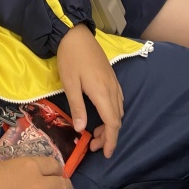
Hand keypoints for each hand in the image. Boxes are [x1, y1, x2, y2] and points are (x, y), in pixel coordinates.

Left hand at [56, 24, 123, 157]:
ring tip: (95, 133)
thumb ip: (77, 107)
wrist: (76, 34)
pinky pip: (118, 100)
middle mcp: (112, 89)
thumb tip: (80, 129)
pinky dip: (112, 113)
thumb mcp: (69, 84)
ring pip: (119, 110)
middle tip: (93, 144)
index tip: (106, 154)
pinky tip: (102, 114)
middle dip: (108, 135)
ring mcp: (114, 82)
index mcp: (102, 92)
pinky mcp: (111, 77)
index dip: (110, 140)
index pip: (112, 123)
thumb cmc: (70, 58)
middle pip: (117, 119)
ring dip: (110, 125)